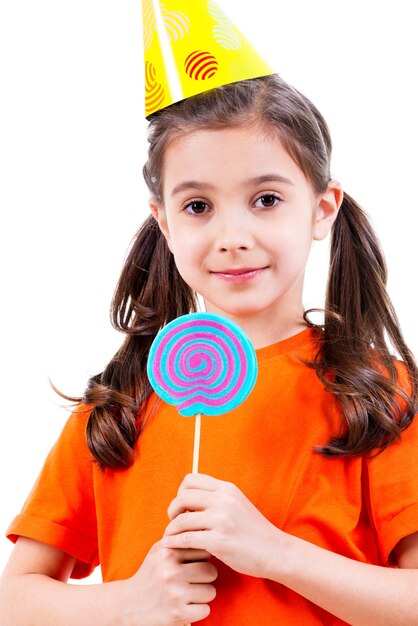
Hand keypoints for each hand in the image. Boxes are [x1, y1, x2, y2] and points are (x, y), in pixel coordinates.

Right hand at [121, 540, 216, 624]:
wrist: (128, 605)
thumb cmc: (149, 575)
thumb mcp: (158, 551)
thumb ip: (177, 537)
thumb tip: (200, 523)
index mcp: (167, 553)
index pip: (204, 551)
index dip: (201, 559)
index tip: (193, 565)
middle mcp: (170, 572)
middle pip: (211, 571)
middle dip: (206, 578)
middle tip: (193, 581)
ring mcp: (175, 594)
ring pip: (211, 591)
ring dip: (203, 595)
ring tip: (188, 594)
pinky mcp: (178, 614)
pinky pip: (205, 610)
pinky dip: (198, 611)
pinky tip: (186, 607)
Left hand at [163, 473, 280, 578]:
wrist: (275, 551)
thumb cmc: (254, 531)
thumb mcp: (237, 504)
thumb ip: (217, 499)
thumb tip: (190, 499)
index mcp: (227, 489)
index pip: (191, 479)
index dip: (181, 492)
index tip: (182, 506)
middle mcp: (223, 500)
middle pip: (183, 497)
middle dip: (173, 509)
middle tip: (174, 521)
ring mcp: (221, 520)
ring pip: (181, 519)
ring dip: (171, 529)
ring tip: (170, 536)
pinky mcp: (219, 541)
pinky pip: (186, 539)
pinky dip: (174, 542)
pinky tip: (170, 545)